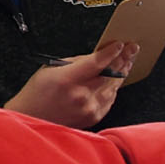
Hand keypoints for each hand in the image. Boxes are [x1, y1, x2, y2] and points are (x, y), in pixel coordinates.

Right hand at [6, 51, 131, 129]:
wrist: (32, 118)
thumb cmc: (38, 93)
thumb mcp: (51, 69)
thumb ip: (76, 62)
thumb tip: (97, 56)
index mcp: (67, 80)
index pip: (96, 63)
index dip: (111, 52)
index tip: (120, 45)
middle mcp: (81, 95)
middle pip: (110, 74)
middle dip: (123, 59)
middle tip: (132, 49)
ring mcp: (89, 108)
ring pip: (113, 86)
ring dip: (122, 72)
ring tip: (128, 60)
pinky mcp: (94, 117)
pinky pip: (110, 98)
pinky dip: (114, 87)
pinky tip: (117, 77)